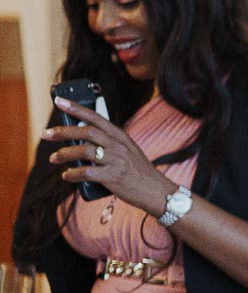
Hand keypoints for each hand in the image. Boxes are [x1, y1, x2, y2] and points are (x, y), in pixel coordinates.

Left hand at [43, 98, 175, 215]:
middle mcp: (118, 146)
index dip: (76, 108)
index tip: (59, 101)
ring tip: (54, 158)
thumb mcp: (128, 151)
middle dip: (63, 131)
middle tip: (46, 134)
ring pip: (84, 151)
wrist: (156, 191)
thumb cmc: (138, 171)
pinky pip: (86, 173)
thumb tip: (79, 139)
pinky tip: (66, 175)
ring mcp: (116, 161)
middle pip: (87, 132)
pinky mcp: (113, 177)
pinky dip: (73, 174)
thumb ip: (108, 143)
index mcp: (120, 137)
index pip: (96, 117)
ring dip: (64, 154)